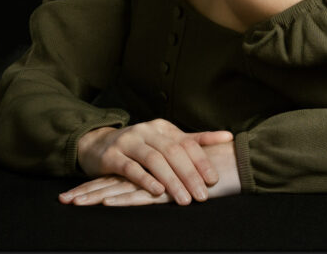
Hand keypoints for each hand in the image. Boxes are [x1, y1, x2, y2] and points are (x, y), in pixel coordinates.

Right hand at [59, 140, 239, 206]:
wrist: (98, 144)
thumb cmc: (139, 146)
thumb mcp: (165, 140)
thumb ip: (194, 140)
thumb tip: (228, 136)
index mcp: (163, 128)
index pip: (187, 143)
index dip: (201, 161)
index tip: (214, 179)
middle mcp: (147, 131)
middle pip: (173, 152)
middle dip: (190, 175)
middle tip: (202, 195)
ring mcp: (129, 142)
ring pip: (154, 160)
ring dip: (171, 180)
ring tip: (184, 199)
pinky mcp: (113, 156)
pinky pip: (131, 168)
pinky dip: (145, 180)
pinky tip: (157, 192)